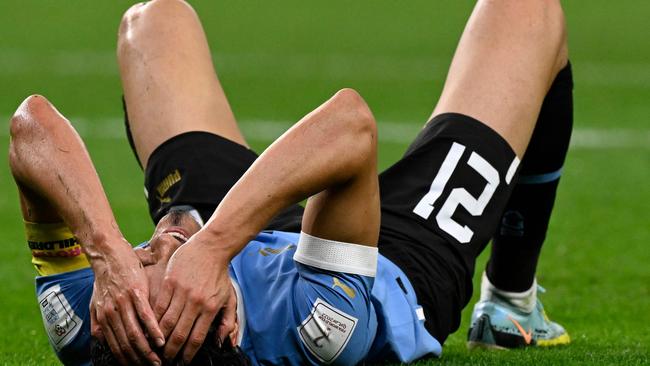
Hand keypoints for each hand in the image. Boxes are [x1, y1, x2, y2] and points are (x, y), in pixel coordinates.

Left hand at [90, 240, 163, 365]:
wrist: (108, 254)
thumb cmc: (105, 278)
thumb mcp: (96, 303)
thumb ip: (98, 323)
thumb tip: (102, 340)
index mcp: (104, 318)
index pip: (116, 346)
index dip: (128, 360)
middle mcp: (112, 314)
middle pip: (127, 344)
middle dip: (140, 359)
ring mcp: (124, 303)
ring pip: (136, 334)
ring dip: (148, 350)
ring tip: (160, 358)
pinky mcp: (136, 292)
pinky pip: (145, 315)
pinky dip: (153, 330)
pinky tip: (161, 339)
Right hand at [153, 236, 236, 362]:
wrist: (211, 248)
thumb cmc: (220, 275)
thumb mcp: (229, 298)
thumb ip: (227, 322)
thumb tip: (221, 343)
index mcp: (210, 308)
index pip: (196, 338)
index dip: (187, 354)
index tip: (181, 362)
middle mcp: (195, 302)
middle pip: (179, 334)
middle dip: (170, 351)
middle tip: (165, 360)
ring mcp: (181, 292)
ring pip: (166, 322)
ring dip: (159, 338)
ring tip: (155, 348)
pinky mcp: (169, 282)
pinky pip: (159, 306)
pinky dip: (154, 320)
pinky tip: (151, 328)